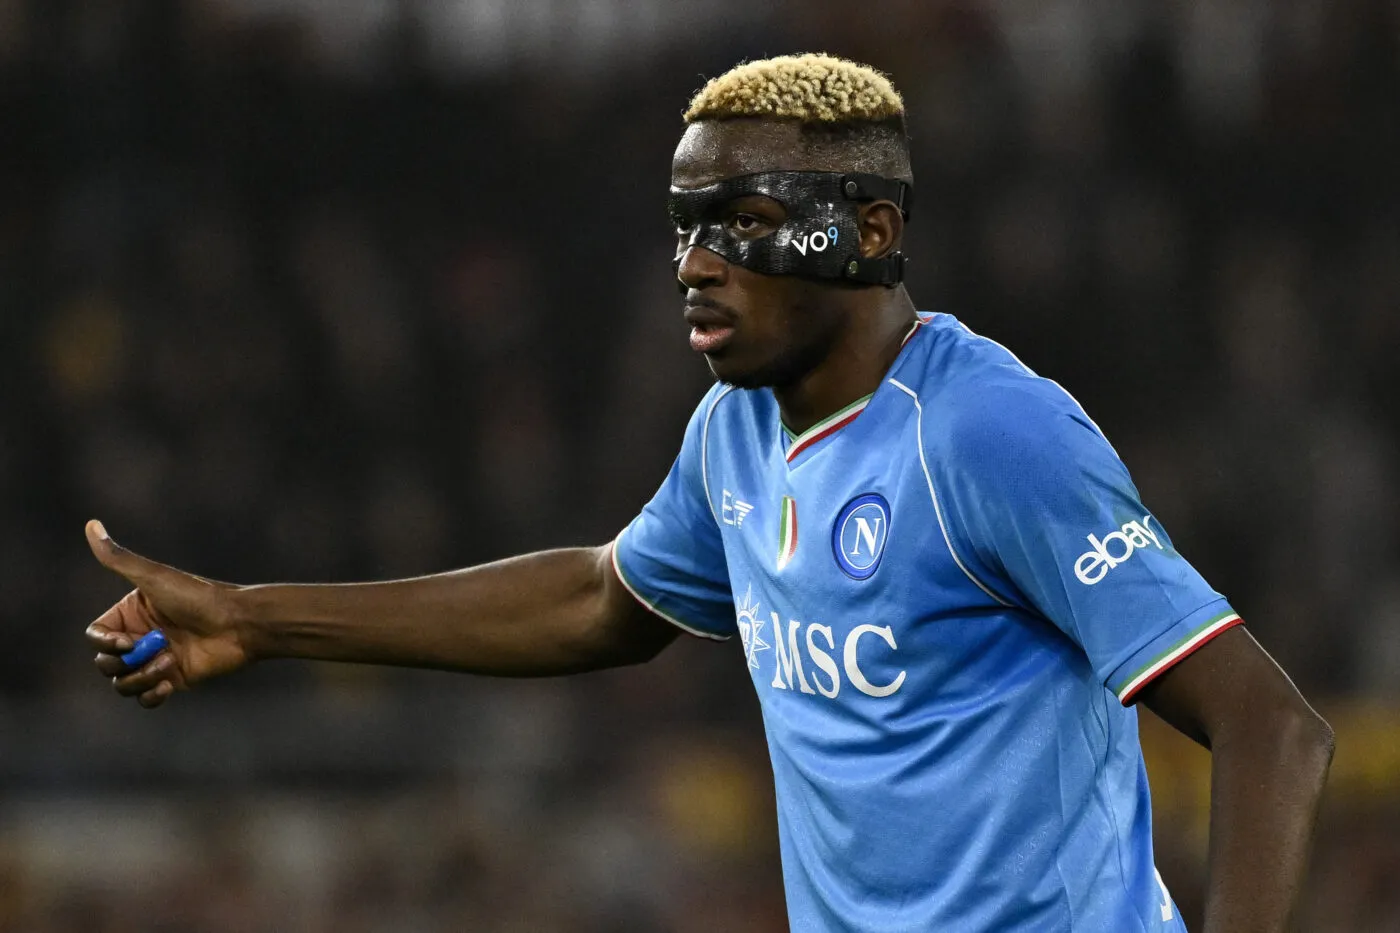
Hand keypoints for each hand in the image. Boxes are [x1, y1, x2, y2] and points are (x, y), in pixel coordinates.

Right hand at [84, 520, 251, 707]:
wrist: (240, 623)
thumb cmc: (199, 597)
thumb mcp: (154, 577)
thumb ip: (119, 558)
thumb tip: (91, 524)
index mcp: (131, 613)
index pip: (96, 636)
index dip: (104, 643)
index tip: (126, 641)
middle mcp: (139, 637)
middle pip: (105, 663)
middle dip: (123, 663)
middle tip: (155, 649)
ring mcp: (155, 659)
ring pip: (122, 683)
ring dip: (139, 678)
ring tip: (169, 663)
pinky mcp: (173, 679)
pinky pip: (146, 698)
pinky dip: (150, 696)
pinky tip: (167, 684)